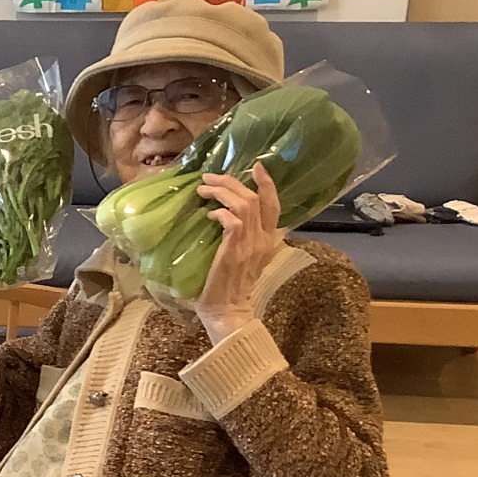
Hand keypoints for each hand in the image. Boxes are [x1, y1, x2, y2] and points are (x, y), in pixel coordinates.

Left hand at [195, 161, 283, 344]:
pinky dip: (219, 213)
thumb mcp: (243, 256)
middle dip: (232, 181)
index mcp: (268, 240)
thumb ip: (243, 237)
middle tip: (210, 176)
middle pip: (256, 198)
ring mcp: (250, 246)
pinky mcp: (233, 252)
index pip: (274, 205)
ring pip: (243, 205)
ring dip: (221, 192)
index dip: (267, 183)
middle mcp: (263, 240)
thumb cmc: (228, 284)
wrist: (227, 310)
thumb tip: (225, 215)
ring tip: (203, 189)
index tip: (256, 166)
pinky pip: (232, 221)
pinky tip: (208, 215)